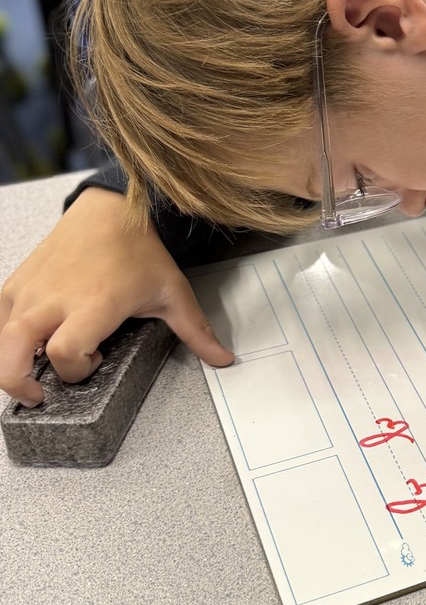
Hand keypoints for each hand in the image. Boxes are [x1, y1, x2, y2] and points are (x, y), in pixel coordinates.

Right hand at [0, 187, 233, 406]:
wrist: (112, 209)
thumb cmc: (140, 251)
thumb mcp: (172, 292)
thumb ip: (196, 331)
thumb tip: (223, 360)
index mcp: (94, 303)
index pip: (66, 354)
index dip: (77, 370)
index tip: (95, 362)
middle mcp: (55, 299)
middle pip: (13, 355)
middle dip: (19, 384)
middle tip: (38, 395)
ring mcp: (31, 290)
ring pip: (0, 339)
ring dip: (9, 362)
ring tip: (30, 371)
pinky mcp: (17, 282)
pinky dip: (5, 336)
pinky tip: (27, 341)